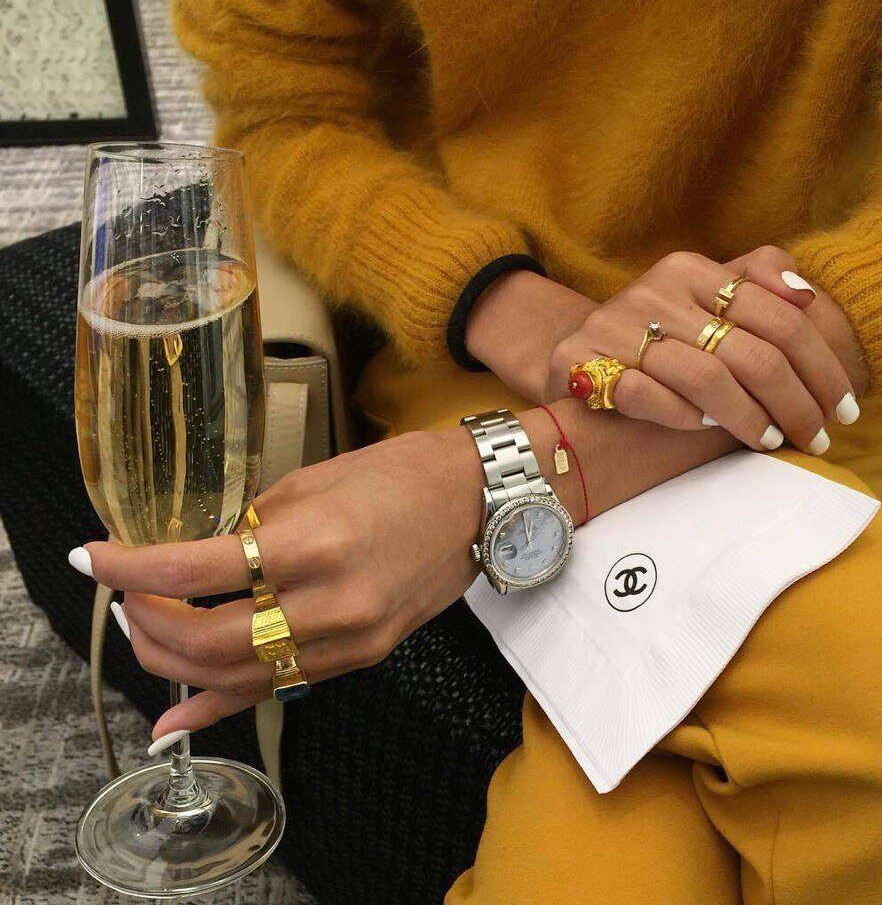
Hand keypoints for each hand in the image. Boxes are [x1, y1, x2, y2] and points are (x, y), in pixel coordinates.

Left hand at [79, 428, 483, 738]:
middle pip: (208, 639)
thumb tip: (202, 558)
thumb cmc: (400, 475)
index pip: (197, 569)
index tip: (92, 557)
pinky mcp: (361, 657)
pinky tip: (176, 720)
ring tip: (147, 635)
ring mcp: (349, 639)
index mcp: (315, 541)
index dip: (131, 568)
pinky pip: (278, 689)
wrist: (475, 503)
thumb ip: (253, 525)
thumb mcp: (313, 481)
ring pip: (237, 677)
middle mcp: (331, 602)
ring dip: (175, 662)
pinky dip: (220, 704)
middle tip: (125, 598)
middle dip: (147, 623)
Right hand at [472, 247, 864, 454]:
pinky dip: (683, 416)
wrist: (573, 352)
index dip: (822, 368)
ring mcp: (614, 327)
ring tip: (771, 441)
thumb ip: (754, 282)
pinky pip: (645, 395)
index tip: (843, 408)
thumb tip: (806, 294)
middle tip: (816, 438)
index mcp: (690, 269)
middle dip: (796, 404)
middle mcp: (652, 291)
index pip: (781, 318)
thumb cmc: (654, 334)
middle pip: (752, 354)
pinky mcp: (581, 364)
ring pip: (706, 378)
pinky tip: (707, 428)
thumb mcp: (701, 297)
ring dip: (749, 418)